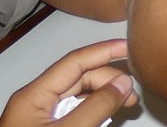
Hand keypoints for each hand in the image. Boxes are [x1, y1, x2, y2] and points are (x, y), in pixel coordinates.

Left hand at [0, 39, 136, 126]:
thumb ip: (95, 107)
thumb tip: (123, 84)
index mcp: (33, 95)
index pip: (74, 62)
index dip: (104, 51)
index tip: (129, 47)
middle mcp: (36, 102)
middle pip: (79, 79)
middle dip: (108, 80)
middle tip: (133, 95)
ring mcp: (41, 119)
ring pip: (79, 97)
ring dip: (104, 98)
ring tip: (125, 108)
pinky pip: (75, 114)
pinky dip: (95, 113)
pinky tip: (108, 118)